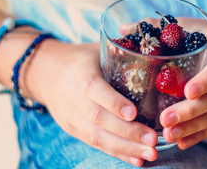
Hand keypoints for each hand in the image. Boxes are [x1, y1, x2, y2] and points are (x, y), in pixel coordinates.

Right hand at [21, 41, 157, 166]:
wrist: (47, 73)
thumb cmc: (82, 59)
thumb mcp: (97, 49)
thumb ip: (121, 52)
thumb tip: (158, 55)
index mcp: (80, 72)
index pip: (93, 88)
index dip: (112, 102)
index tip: (133, 113)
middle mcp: (72, 96)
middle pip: (97, 118)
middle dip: (126, 132)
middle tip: (152, 139)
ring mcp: (70, 116)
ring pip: (96, 136)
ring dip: (124, 147)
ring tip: (149, 153)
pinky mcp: (72, 129)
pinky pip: (94, 144)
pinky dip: (116, 152)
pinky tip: (135, 159)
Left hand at [160, 20, 206, 148]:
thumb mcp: (189, 24)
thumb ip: (157, 26)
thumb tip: (122, 28)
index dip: (206, 81)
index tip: (186, 93)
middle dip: (191, 112)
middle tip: (165, 121)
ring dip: (193, 128)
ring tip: (169, 135)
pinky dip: (201, 134)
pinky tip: (182, 142)